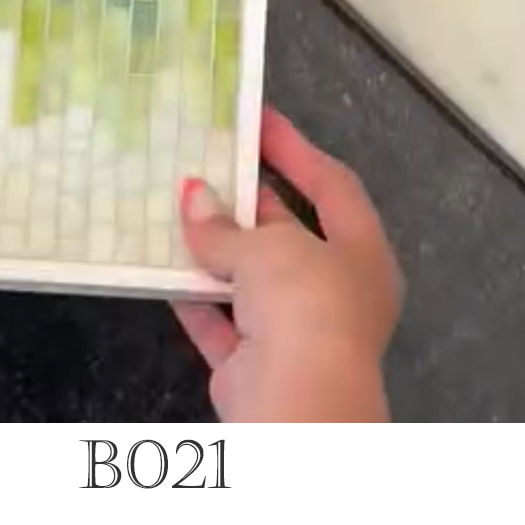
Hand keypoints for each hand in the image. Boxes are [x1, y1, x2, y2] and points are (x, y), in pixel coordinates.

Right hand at [172, 106, 403, 421]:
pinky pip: (221, 322)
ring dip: (215, 249)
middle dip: (248, 199)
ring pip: (251, 279)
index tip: (257, 118)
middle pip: (289, 231)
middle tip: (207, 160)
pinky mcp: (255, 365)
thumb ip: (227, 226)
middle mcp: (335, 291)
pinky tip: (162, 267)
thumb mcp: (269, 248)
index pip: (332, 184)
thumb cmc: (306, 306)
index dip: (295, 149)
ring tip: (175, 206)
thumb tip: (192, 196)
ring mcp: (295, 332)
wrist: (298, 407)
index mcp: (362, 254)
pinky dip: (194, 297)